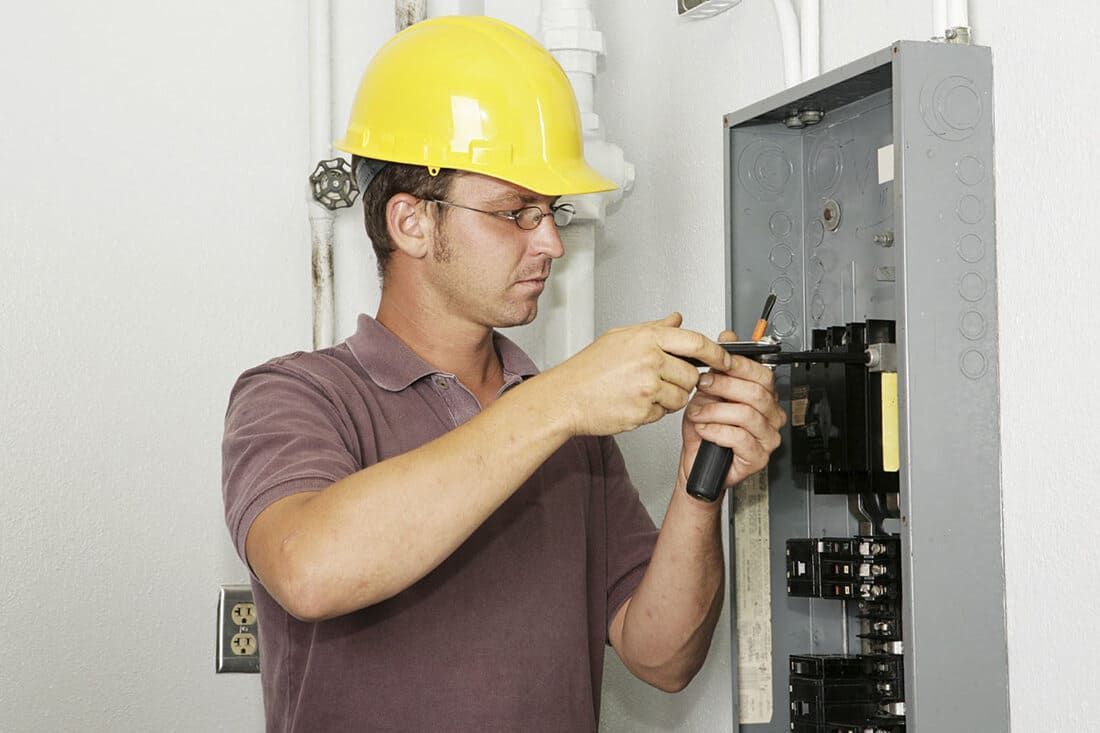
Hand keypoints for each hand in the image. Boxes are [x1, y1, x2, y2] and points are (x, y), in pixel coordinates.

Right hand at [540, 313, 731, 436]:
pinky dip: (653, 411)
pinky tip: (634, 402)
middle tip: (663, 380)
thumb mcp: (620, 337)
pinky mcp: (643, 411)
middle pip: (691, 374)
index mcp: (646, 338)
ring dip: (669, 398)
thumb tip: (677, 320)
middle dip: (684, 381)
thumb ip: (654, 328)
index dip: (717, 353)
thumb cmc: (587, 370)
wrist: (564, 398)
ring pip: (681, 397)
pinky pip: (663, 413)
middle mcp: (649, 360)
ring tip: (643, 391)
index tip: (727, 360)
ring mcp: (647, 387)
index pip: (696, 342)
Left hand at [679, 329, 785, 489]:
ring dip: (716, 411)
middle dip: (724, 386)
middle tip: (703, 386)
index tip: (715, 364)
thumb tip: (727, 337)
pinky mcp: (758, 457)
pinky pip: (740, 438)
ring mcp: (768, 438)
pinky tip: (705, 430)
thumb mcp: (708, 393)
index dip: (738, 366)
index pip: (762, 374)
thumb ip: (720, 367)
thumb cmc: (703, 431)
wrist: (695, 463)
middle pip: (756, 392)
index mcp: (764, 397)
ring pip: (747, 414)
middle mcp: (771, 416)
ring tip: (698, 413)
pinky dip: (717, 431)